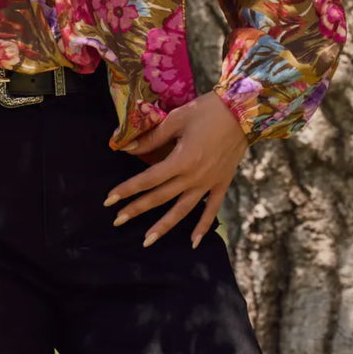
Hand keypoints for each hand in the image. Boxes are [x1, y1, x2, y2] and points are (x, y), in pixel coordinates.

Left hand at [103, 91, 247, 248]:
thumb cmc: (207, 111)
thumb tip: (126, 148)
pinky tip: (193, 242)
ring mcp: (209, 183)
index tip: (109, 200)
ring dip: (164, 226)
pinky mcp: (222, 184)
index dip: (127, 189)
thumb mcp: (176, 120)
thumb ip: (152, 138)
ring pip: (183, 210)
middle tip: (117, 221)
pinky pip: (211, 210)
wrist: (243, 112)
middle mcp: (194, 177)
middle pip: (160, 197)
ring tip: (147, 240)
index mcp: (181, 161)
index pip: (147, 179)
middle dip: (137, 209)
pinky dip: (203, 226)